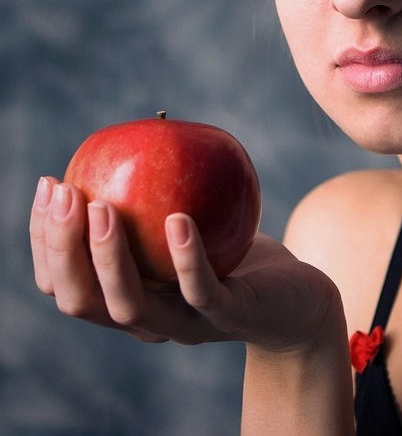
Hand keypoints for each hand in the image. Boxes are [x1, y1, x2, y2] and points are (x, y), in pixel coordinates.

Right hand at [29, 182, 342, 349]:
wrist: (300, 302)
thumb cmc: (241, 259)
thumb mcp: (197, 225)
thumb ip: (163, 199)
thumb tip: (146, 132)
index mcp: (130, 299)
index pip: (66, 283)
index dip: (45, 240)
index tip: (49, 184)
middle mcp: (149, 321)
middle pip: (82, 301)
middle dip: (61, 248)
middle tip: (64, 193)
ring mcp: (189, 326)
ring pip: (131, 305)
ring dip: (108, 257)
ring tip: (101, 206)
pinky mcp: (232, 317)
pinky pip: (202, 291)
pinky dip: (186, 257)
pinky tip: (178, 219)